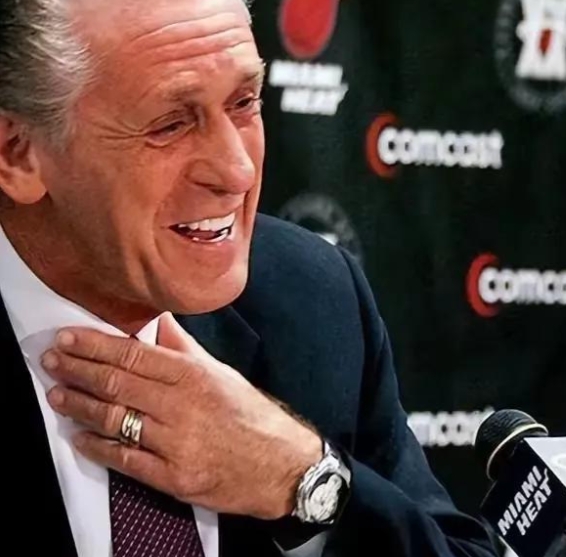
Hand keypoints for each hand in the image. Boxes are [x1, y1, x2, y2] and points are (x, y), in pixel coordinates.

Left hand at [40, 312, 322, 519]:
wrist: (282, 466)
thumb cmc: (252, 417)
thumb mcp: (221, 374)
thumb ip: (184, 349)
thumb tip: (158, 320)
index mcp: (195, 376)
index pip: (134, 355)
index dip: (95, 346)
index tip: (68, 338)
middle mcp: (184, 406)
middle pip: (117, 385)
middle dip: (78, 371)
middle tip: (52, 360)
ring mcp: (176, 443)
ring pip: (116, 420)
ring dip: (80, 407)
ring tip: (58, 395)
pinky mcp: (173, 476)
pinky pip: (125, 459)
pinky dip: (98, 446)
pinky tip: (81, 436)